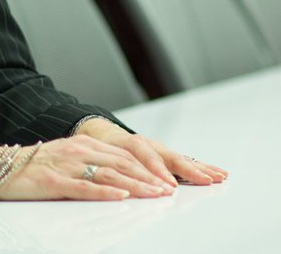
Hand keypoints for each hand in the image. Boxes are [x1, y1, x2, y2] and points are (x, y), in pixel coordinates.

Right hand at [0, 134, 178, 199]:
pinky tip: (120, 197)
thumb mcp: (63, 159)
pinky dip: (105, 192)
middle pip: (122, 164)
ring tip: (156, 195)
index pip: (124, 155)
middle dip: (150, 177)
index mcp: (81, 144)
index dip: (149, 167)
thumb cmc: (29, 168)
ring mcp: (65, 165)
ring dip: (136, 186)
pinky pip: (83, 186)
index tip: (170, 180)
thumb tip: (120, 179)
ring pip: (109, 175)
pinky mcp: (52, 181)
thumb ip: (89, 164)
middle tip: (172, 190)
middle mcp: (76, 151)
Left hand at [74, 117, 226, 187]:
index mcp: (131, 144)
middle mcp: (149, 145)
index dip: (158, 171)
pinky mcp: (166, 155)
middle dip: (189, 170)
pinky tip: (217, 173)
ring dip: (200, 168)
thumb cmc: (101, 148)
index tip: (169, 185)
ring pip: (181, 158)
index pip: (147, 158)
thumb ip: (111, 166)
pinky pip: (185, 161)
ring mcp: (159, 149)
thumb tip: (119, 183)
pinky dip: (201, 166)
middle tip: (205, 180)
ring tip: (219, 176)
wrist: (102, 134)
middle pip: (170, 157)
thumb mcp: (100, 155)